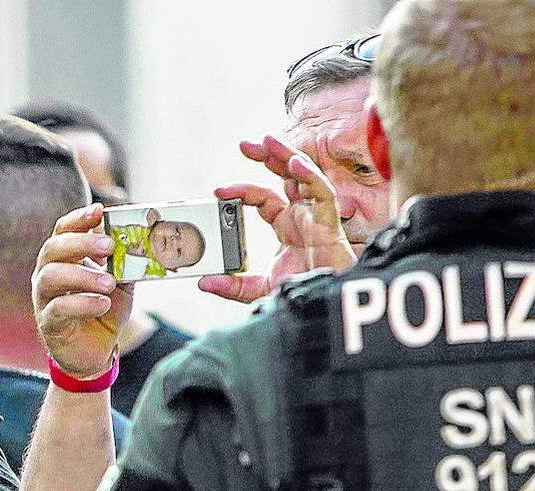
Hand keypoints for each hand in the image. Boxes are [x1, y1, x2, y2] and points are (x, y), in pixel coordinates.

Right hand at [32, 203, 131, 378]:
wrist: (93, 352)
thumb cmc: (103, 311)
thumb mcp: (121, 284)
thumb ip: (126, 264)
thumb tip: (143, 240)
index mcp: (63, 258)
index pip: (63, 230)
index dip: (79, 218)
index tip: (100, 211)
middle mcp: (47, 273)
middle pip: (54, 248)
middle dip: (81, 243)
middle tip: (109, 246)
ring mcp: (44, 298)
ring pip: (51, 276)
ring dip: (83, 275)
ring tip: (109, 283)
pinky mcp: (48, 322)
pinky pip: (59, 307)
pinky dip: (82, 303)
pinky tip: (102, 304)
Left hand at [200, 134, 357, 303]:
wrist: (326, 305)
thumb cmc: (303, 291)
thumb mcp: (259, 289)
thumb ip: (232, 286)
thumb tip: (203, 282)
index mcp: (287, 225)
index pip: (262, 198)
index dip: (242, 191)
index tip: (217, 191)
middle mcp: (302, 215)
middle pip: (286, 176)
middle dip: (268, 156)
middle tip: (245, 144)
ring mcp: (317, 216)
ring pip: (305, 176)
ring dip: (288, 156)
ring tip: (268, 140)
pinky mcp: (331, 223)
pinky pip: (323, 193)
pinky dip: (311, 177)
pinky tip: (296, 165)